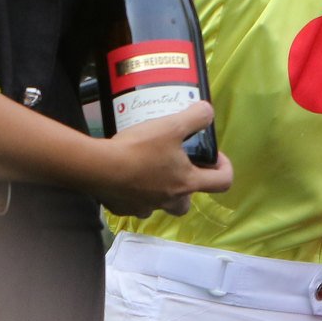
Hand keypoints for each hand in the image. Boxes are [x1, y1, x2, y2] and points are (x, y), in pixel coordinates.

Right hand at [88, 101, 233, 217]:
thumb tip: (208, 111)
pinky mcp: (122, 208)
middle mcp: (168, 200)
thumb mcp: (172, 125)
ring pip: (161, 205)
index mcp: (186, 183)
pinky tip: (128, 175)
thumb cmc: (139, 149)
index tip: (213, 156)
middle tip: (179, 166)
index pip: (223, 183)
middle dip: (189, 187)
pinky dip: (136, 192)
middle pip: (187, 202)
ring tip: (153, 169)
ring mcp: (144, 207)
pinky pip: (135, 204)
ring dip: (162, 191)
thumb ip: (197, 116)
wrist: (97, 167)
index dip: (225, 168)